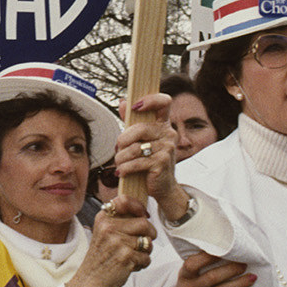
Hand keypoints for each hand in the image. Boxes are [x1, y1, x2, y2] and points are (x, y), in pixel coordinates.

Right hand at [65, 196, 155, 286]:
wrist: (91, 279)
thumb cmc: (102, 256)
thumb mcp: (103, 232)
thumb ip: (119, 220)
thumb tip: (144, 213)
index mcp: (103, 218)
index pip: (125, 200)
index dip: (139, 207)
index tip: (144, 215)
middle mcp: (109, 227)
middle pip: (144, 223)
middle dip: (150, 234)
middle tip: (144, 242)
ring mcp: (117, 242)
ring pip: (148, 241)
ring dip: (146, 251)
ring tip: (136, 255)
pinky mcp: (125, 257)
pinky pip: (147, 257)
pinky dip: (143, 263)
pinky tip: (132, 265)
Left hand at [116, 95, 185, 221]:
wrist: (163, 186)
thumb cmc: (149, 159)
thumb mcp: (140, 138)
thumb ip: (131, 120)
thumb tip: (123, 102)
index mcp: (164, 124)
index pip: (164, 102)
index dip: (151, 100)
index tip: (135, 106)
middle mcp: (169, 133)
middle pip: (140, 128)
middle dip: (123, 139)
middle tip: (118, 148)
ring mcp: (167, 148)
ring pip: (135, 147)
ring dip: (121, 157)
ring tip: (119, 163)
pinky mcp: (162, 163)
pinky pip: (137, 162)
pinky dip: (125, 168)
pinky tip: (121, 172)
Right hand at [165, 252, 254, 286]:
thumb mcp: (186, 278)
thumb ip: (198, 265)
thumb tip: (222, 249)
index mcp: (184, 276)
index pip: (193, 264)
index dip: (209, 256)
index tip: (225, 249)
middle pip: (213, 277)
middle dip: (231, 269)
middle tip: (245, 264)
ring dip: (240, 283)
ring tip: (253, 277)